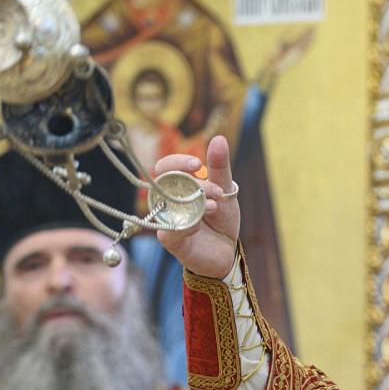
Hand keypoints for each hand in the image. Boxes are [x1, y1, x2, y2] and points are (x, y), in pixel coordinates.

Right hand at [155, 135, 240, 279]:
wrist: (226, 250)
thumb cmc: (221, 218)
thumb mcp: (225, 191)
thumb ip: (220, 168)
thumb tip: (219, 139)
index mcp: (178, 185)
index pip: (166, 167)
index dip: (177, 162)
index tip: (197, 163)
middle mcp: (167, 200)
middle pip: (162, 183)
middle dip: (191, 183)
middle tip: (216, 191)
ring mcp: (166, 219)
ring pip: (166, 205)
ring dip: (191, 203)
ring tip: (213, 207)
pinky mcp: (170, 240)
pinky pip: (168, 231)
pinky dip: (185, 226)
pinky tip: (198, 225)